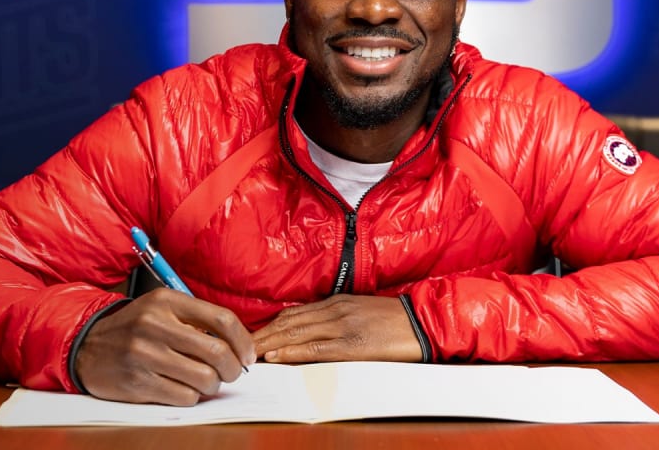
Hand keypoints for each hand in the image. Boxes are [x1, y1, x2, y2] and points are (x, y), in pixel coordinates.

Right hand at [74, 289, 255, 405]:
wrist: (86, 347)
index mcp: (166, 301)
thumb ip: (197, 319)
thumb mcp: (161, 309)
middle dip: (233, 368)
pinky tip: (183, 387)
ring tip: (205, 380)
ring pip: (205, 379)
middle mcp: (155, 325)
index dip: (244, 341)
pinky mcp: (138, 382)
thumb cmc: (134, 328)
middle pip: (218, 352)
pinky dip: (191, 396)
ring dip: (213, 385)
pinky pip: (185, 396)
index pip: (222, 320)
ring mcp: (145, 355)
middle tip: (231, 372)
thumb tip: (239, 345)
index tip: (248, 355)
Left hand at [252, 294, 421, 362]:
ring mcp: (342, 326)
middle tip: (236, 346)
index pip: (292, 315)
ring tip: (247, 353)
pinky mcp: (352, 344)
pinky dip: (292, 353)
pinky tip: (276, 357)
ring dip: (268, 344)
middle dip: (261, 336)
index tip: (249, 336)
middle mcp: (334, 310)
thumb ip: (335, 317)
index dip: (268, 327)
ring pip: (295, 334)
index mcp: (336, 302)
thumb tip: (308, 329)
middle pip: (287, 323)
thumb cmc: (394, 320)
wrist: (423, 322)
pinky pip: (315, 348)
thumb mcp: (360, 312)